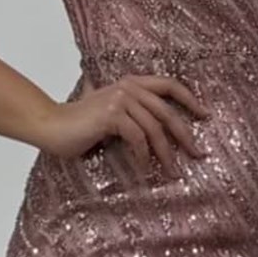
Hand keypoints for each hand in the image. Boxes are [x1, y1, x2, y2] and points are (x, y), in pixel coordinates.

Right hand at [37, 75, 209, 176]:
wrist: (51, 126)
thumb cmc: (80, 126)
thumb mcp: (112, 115)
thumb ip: (133, 115)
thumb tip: (162, 136)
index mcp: (131, 83)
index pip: (169, 85)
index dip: (191, 99)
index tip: (206, 116)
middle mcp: (128, 87)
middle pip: (167, 112)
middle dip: (186, 136)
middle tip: (197, 154)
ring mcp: (120, 99)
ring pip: (155, 129)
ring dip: (166, 154)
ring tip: (173, 173)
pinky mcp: (111, 115)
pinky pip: (138, 138)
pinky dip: (143, 157)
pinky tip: (144, 171)